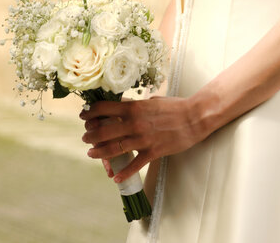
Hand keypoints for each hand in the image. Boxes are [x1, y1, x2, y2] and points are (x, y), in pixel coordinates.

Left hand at [79, 96, 204, 183]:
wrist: (194, 117)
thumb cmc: (174, 106)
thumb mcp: (151, 101)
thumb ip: (135, 105)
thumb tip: (121, 105)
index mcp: (133, 107)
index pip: (104, 108)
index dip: (90, 112)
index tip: (84, 115)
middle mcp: (134, 123)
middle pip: (104, 131)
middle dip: (90, 135)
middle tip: (84, 138)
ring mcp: (143, 139)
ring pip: (115, 148)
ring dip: (100, 152)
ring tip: (91, 154)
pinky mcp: (153, 152)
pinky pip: (135, 165)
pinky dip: (124, 173)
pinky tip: (115, 178)